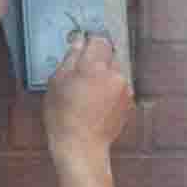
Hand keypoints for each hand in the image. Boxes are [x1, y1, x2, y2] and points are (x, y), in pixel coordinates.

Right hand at [45, 33, 134, 164]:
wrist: (82, 147)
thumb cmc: (64, 117)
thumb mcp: (57, 83)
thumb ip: (70, 58)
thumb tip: (78, 41)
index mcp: (95, 66)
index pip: (100, 40)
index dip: (90, 42)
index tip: (82, 48)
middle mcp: (115, 74)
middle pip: (110, 55)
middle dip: (98, 61)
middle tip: (82, 75)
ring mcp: (125, 89)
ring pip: (116, 71)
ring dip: (106, 75)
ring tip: (89, 93)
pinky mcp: (129, 102)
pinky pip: (120, 87)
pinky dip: (111, 90)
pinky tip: (97, 103)